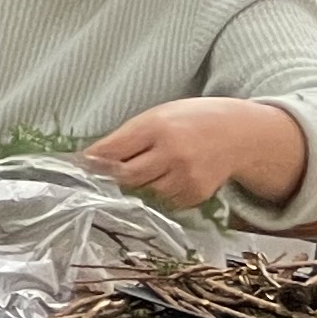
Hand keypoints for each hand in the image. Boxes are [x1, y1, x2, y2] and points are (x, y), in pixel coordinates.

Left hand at [87, 98, 307, 209]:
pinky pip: (163, 201)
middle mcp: (172, 153)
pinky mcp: (196, 195)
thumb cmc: (189, 121)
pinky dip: (159, 192)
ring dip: (137, 185)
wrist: (239, 134)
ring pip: (143, 191)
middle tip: (106, 174)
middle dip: (112, 176)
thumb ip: (125, 137)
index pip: (111, 151)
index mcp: (157, 127)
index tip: (77, 166)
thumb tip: (88, 160)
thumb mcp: (156, 116)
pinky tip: (169, 177)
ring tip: (150, 168)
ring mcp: (186, 176)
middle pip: (124, 176)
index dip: (90, 162)